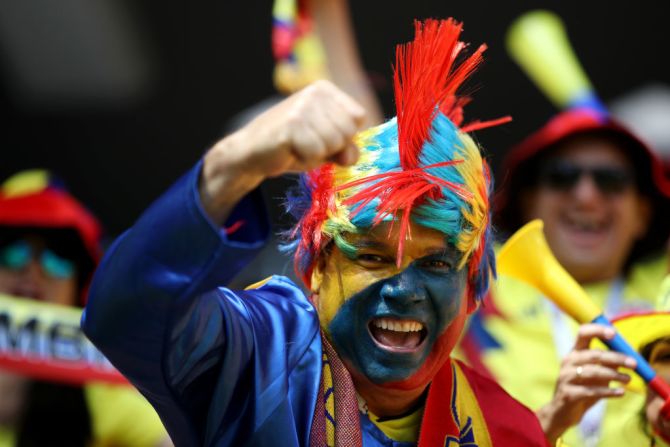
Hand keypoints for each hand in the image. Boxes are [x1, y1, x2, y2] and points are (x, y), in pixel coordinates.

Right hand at [201, 80, 365, 222]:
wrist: (251, 151)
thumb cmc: (292, 147)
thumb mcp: (326, 146)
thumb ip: (347, 148)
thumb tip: (350, 155)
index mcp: (326, 90)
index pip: (359, 117)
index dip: (345, 136)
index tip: (322, 136)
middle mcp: (315, 92)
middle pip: (349, 131)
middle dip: (332, 147)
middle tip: (307, 143)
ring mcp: (303, 106)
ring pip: (335, 143)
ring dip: (318, 154)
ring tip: (298, 146)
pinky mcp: (291, 124)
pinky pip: (316, 152)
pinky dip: (305, 159)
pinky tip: (290, 150)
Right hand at [536, 324, 636, 443]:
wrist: (562, 412)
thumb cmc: (583, 389)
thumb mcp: (595, 374)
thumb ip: (607, 364)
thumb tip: (626, 354)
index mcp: (574, 353)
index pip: (583, 333)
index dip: (597, 330)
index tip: (614, 333)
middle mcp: (568, 362)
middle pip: (594, 355)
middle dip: (616, 358)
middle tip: (634, 363)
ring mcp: (566, 377)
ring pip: (594, 372)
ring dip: (614, 375)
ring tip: (628, 379)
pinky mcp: (568, 394)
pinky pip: (592, 391)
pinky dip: (609, 392)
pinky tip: (621, 393)